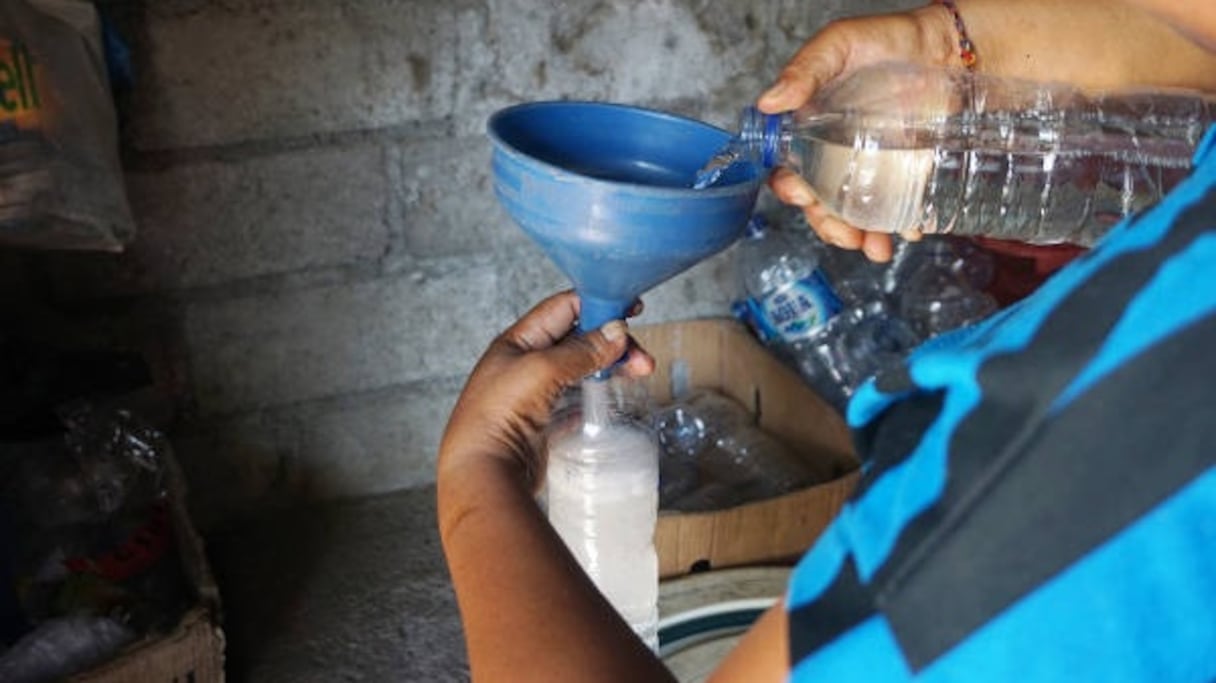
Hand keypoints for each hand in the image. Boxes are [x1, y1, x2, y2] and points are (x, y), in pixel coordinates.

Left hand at [437, 290, 653, 494]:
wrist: (484, 471)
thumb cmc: (497, 415)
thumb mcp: (542, 369)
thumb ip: (582, 350)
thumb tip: (615, 332)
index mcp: (518, 341)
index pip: (563, 308)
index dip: (597, 304)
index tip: (630, 309)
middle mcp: (524, 364)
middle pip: (577, 340)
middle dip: (612, 343)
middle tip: (640, 356)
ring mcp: (534, 395)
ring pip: (580, 370)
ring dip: (610, 368)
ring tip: (638, 373)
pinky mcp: (543, 423)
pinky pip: (576, 402)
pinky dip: (595, 396)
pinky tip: (611, 399)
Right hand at [758, 4, 956, 261]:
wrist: (946, 45)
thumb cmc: (885, 40)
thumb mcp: (838, 46)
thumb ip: (804, 72)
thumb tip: (769, 102)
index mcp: (810, 133)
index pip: (789, 173)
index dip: (792, 191)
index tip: (803, 195)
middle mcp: (836, 157)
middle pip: (821, 206)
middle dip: (830, 227)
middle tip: (847, 235)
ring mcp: (872, 170)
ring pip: (857, 215)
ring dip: (862, 237)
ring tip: (877, 248)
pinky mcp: (907, 174)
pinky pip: (899, 209)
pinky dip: (903, 226)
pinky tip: (910, 230)